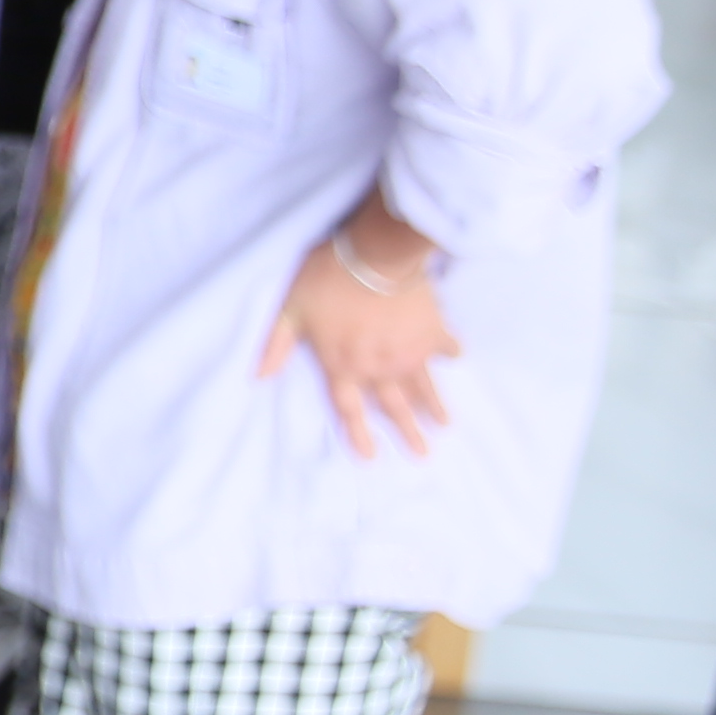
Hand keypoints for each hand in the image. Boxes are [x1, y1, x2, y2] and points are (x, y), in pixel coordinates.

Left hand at [256, 223, 456, 458]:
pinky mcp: (433, 332)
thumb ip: (276, 345)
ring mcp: (409, 352)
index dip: (358, 434)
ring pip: (423, 387)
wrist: (376, 256)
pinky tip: (457, 357)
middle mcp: (378, 367)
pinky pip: (445, 347)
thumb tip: (258, 378)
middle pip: (393, 406)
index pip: (349, 409)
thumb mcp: (290, 310)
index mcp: (343, 365)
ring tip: (444, 426)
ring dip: (434, 407)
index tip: (370, 458)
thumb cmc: (326, 279)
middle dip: (408, 432)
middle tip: (423, 455)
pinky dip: (451, 352)